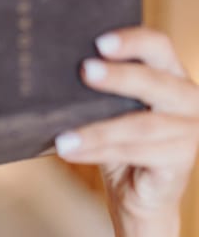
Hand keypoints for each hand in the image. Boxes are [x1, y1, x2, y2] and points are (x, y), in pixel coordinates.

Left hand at [55, 27, 198, 222]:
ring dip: (96, 130)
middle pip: (154, 81)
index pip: (158, 46)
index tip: (99, 42)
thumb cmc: (118, 143)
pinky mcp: (180, 161)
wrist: (137, 195)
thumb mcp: (108, 111)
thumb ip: (96, 91)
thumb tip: (52, 72)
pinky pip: (135, 153)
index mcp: (171, 75)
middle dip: (118, 76)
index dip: (132, 41)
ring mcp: (190, 131)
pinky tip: (69, 152)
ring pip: (140, 126)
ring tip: (62, 137)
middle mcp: (188, 98)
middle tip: (85, 70)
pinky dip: (98, 152)